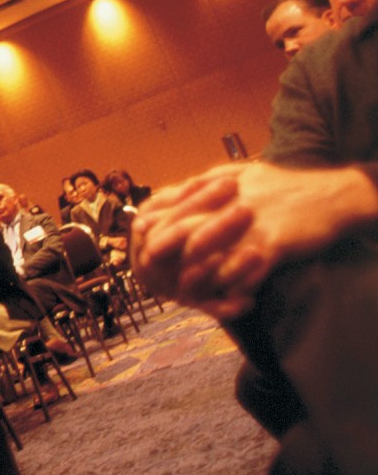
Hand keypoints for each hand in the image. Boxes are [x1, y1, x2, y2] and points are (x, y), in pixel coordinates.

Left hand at [135, 161, 377, 318]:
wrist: (334, 194)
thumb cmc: (283, 186)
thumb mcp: (237, 174)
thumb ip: (201, 186)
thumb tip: (166, 198)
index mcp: (215, 186)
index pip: (168, 205)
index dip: (150, 226)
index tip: (140, 243)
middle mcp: (227, 203)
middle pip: (179, 230)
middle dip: (160, 254)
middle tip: (151, 274)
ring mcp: (249, 223)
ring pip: (205, 254)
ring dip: (192, 277)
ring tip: (185, 294)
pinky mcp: (273, 242)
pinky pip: (244, 271)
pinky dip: (232, 288)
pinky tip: (227, 300)